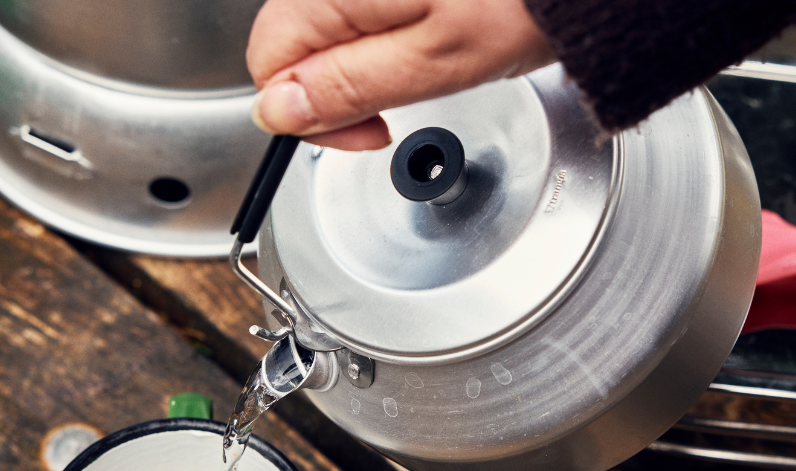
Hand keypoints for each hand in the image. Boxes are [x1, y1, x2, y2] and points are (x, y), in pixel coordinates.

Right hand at [247, 0, 555, 150]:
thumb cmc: (525, 2)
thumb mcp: (436, 61)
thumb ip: (348, 87)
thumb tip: (278, 113)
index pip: (269, 61)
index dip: (311, 113)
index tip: (369, 133)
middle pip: (297, 41)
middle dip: (337, 86)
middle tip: (399, 109)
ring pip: (333, 26)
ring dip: (364, 59)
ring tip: (427, 63)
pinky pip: (368, 6)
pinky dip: (389, 30)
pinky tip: (435, 33)